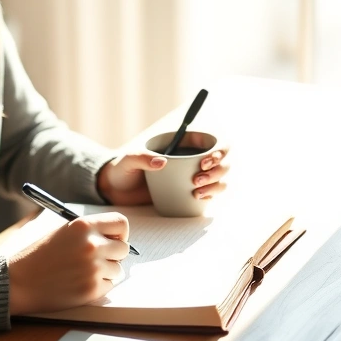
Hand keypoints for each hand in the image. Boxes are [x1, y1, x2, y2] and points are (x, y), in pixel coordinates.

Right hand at [7, 212, 128, 314]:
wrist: (18, 282)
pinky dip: (98, 286)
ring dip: (105, 272)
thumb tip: (117, 239)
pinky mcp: (91, 289)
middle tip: (96, 259)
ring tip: (81, 272)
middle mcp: (91, 245)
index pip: (121, 224)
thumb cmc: (38, 257)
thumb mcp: (63, 233)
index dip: (119, 233)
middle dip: (113, 255)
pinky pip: (109, 285)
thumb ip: (90, 233)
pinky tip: (78, 283)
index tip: (113, 239)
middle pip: (124, 248)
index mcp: (83, 226)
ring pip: (118, 269)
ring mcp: (93, 268)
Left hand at [97, 134, 231, 204]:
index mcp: (183, 143)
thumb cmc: (123, 169)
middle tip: (197, 179)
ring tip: (197, 192)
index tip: (206, 161)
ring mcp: (195, 176)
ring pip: (220, 178)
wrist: (117, 191)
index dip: (218, 150)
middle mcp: (194, 158)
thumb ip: (143, 157)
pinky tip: (199, 199)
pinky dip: (210, 196)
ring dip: (217, 184)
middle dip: (218, 170)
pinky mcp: (191, 193)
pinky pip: (211, 193)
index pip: (213, 141)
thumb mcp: (129, 159)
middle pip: (223, 160)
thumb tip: (162, 162)